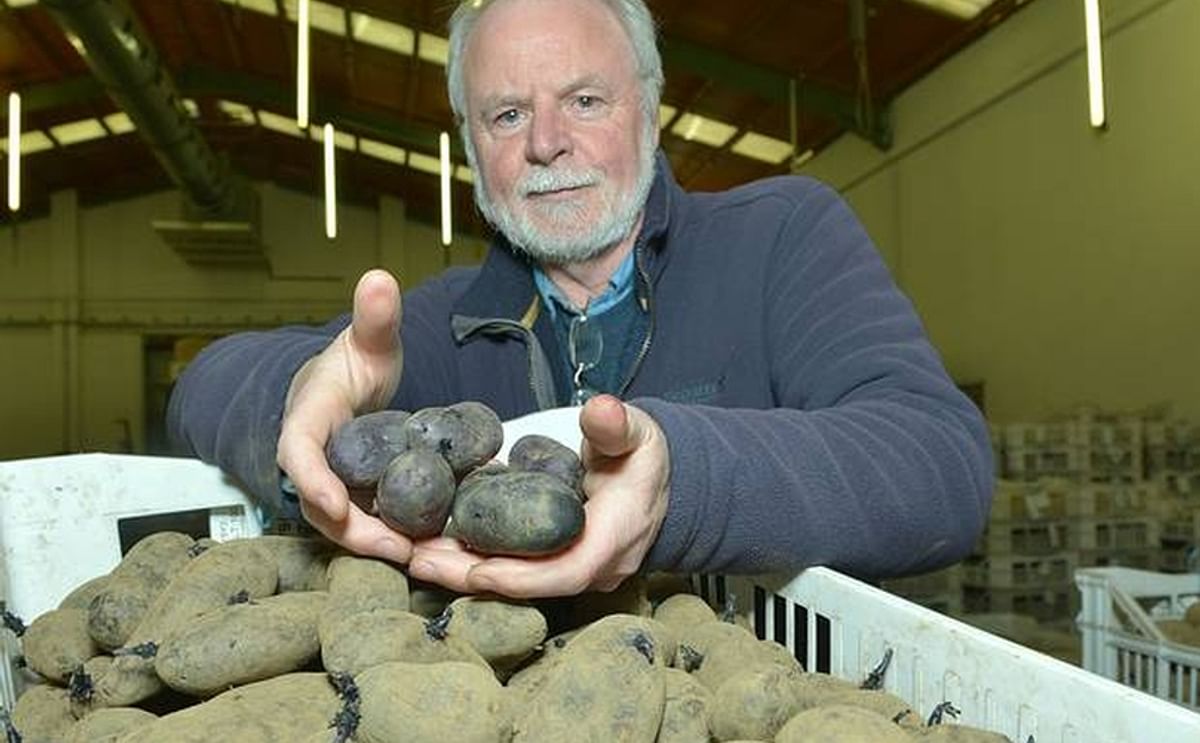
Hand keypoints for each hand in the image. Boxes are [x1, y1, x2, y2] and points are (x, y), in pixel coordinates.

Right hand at [276, 269, 410, 562]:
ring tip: (420, 560)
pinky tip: (431, 554)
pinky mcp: (354, 502)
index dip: (313, 480)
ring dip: (378, 546)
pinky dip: (395, 541)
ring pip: (345, 526)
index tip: (336, 504)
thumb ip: (375, 317)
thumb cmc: (352, 366)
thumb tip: (379, 279)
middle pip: (322, 505)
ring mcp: (331, 486)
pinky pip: (369, 526)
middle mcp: (312, 461)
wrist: (347, 390)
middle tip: (398, 549)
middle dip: (355, 532)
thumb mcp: (368, 343)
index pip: (297, 451)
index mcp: (307, 420)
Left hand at [408, 395, 669, 597]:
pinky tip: (429, 542)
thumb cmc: (643, 456)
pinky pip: (511, 566)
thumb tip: (602, 410)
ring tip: (410, 552)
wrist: (659, 481)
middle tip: (417, 559)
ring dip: (461, 568)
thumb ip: (617, 426)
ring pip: (513, 578)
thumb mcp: (637, 434)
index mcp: (613, 538)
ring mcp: (570, 566)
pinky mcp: (552, 560)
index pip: (567, 572)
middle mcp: (591, 565)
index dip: (520, 576)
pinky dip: (471, 557)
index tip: (476, 570)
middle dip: (469, 575)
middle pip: (527, 584)